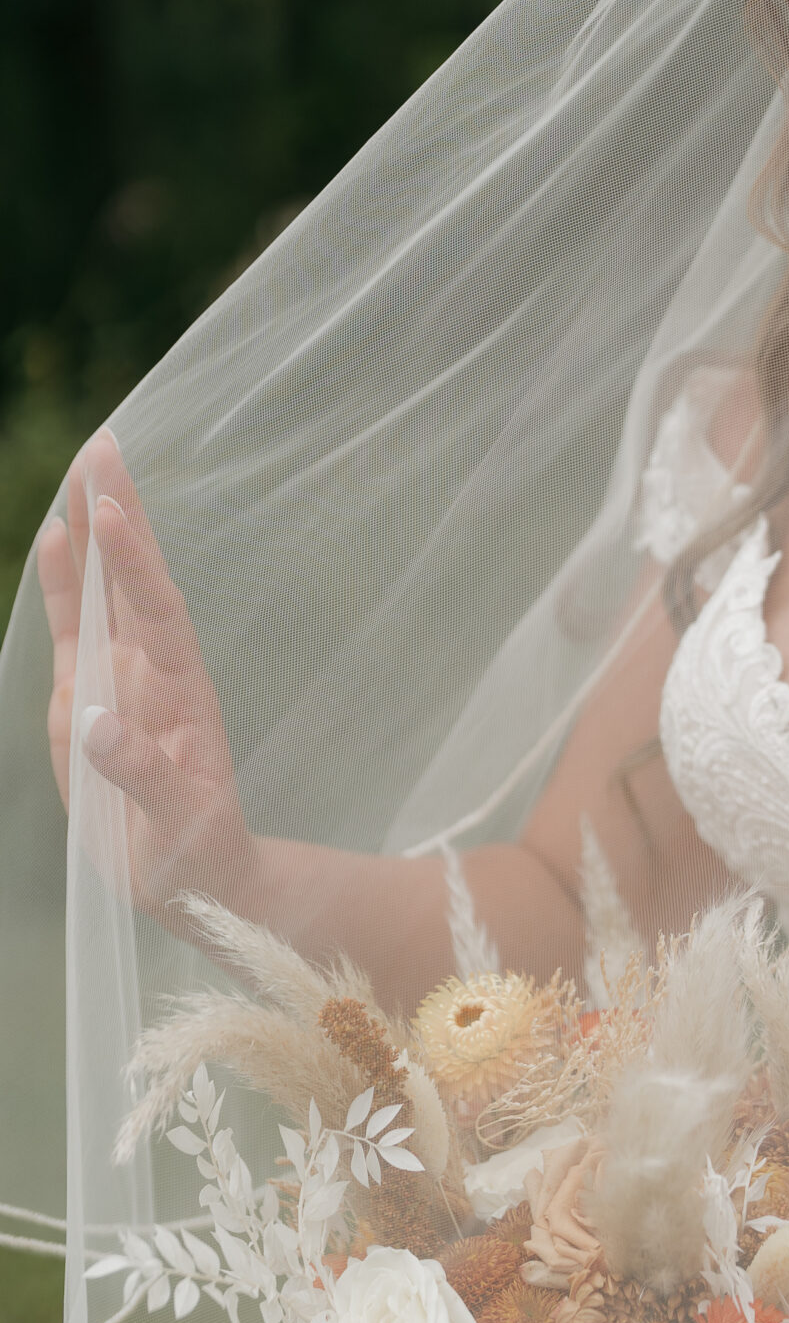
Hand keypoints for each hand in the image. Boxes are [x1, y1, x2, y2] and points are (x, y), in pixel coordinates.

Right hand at [38, 429, 259, 922]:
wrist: (195, 877)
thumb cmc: (197, 852)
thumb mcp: (176, 824)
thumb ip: (141, 775)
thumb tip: (96, 725)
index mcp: (181, 693)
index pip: (155, 611)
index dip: (131, 562)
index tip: (110, 510)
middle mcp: (153, 671)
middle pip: (136, 577)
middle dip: (121, 513)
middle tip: (106, 444)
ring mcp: (121, 677)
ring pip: (107, 591)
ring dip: (95, 532)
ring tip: (84, 470)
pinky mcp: (90, 695)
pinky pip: (75, 628)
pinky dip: (66, 584)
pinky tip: (56, 540)